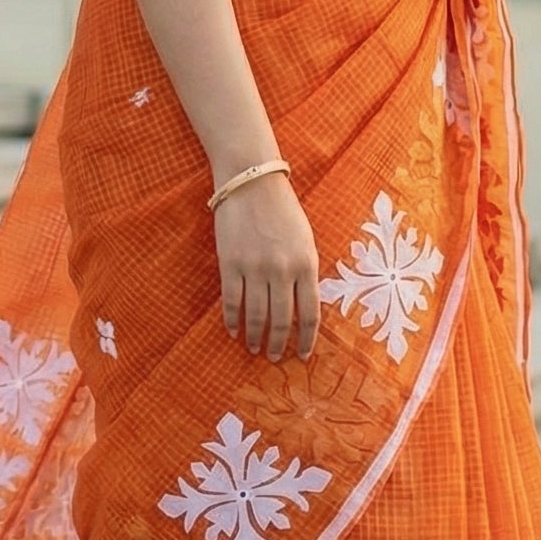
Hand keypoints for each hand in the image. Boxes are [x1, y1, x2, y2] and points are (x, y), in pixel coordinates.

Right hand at [214, 172, 320, 361]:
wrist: (251, 181)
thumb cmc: (283, 209)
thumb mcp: (306, 239)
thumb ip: (306, 271)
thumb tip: (303, 306)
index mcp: (306, 264)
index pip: (310, 313)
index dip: (307, 339)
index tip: (303, 354)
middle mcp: (282, 270)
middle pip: (282, 320)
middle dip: (279, 344)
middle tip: (275, 358)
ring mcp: (255, 268)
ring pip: (256, 315)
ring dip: (255, 336)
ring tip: (254, 348)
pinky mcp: (230, 263)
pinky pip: (231, 301)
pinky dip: (232, 320)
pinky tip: (233, 330)